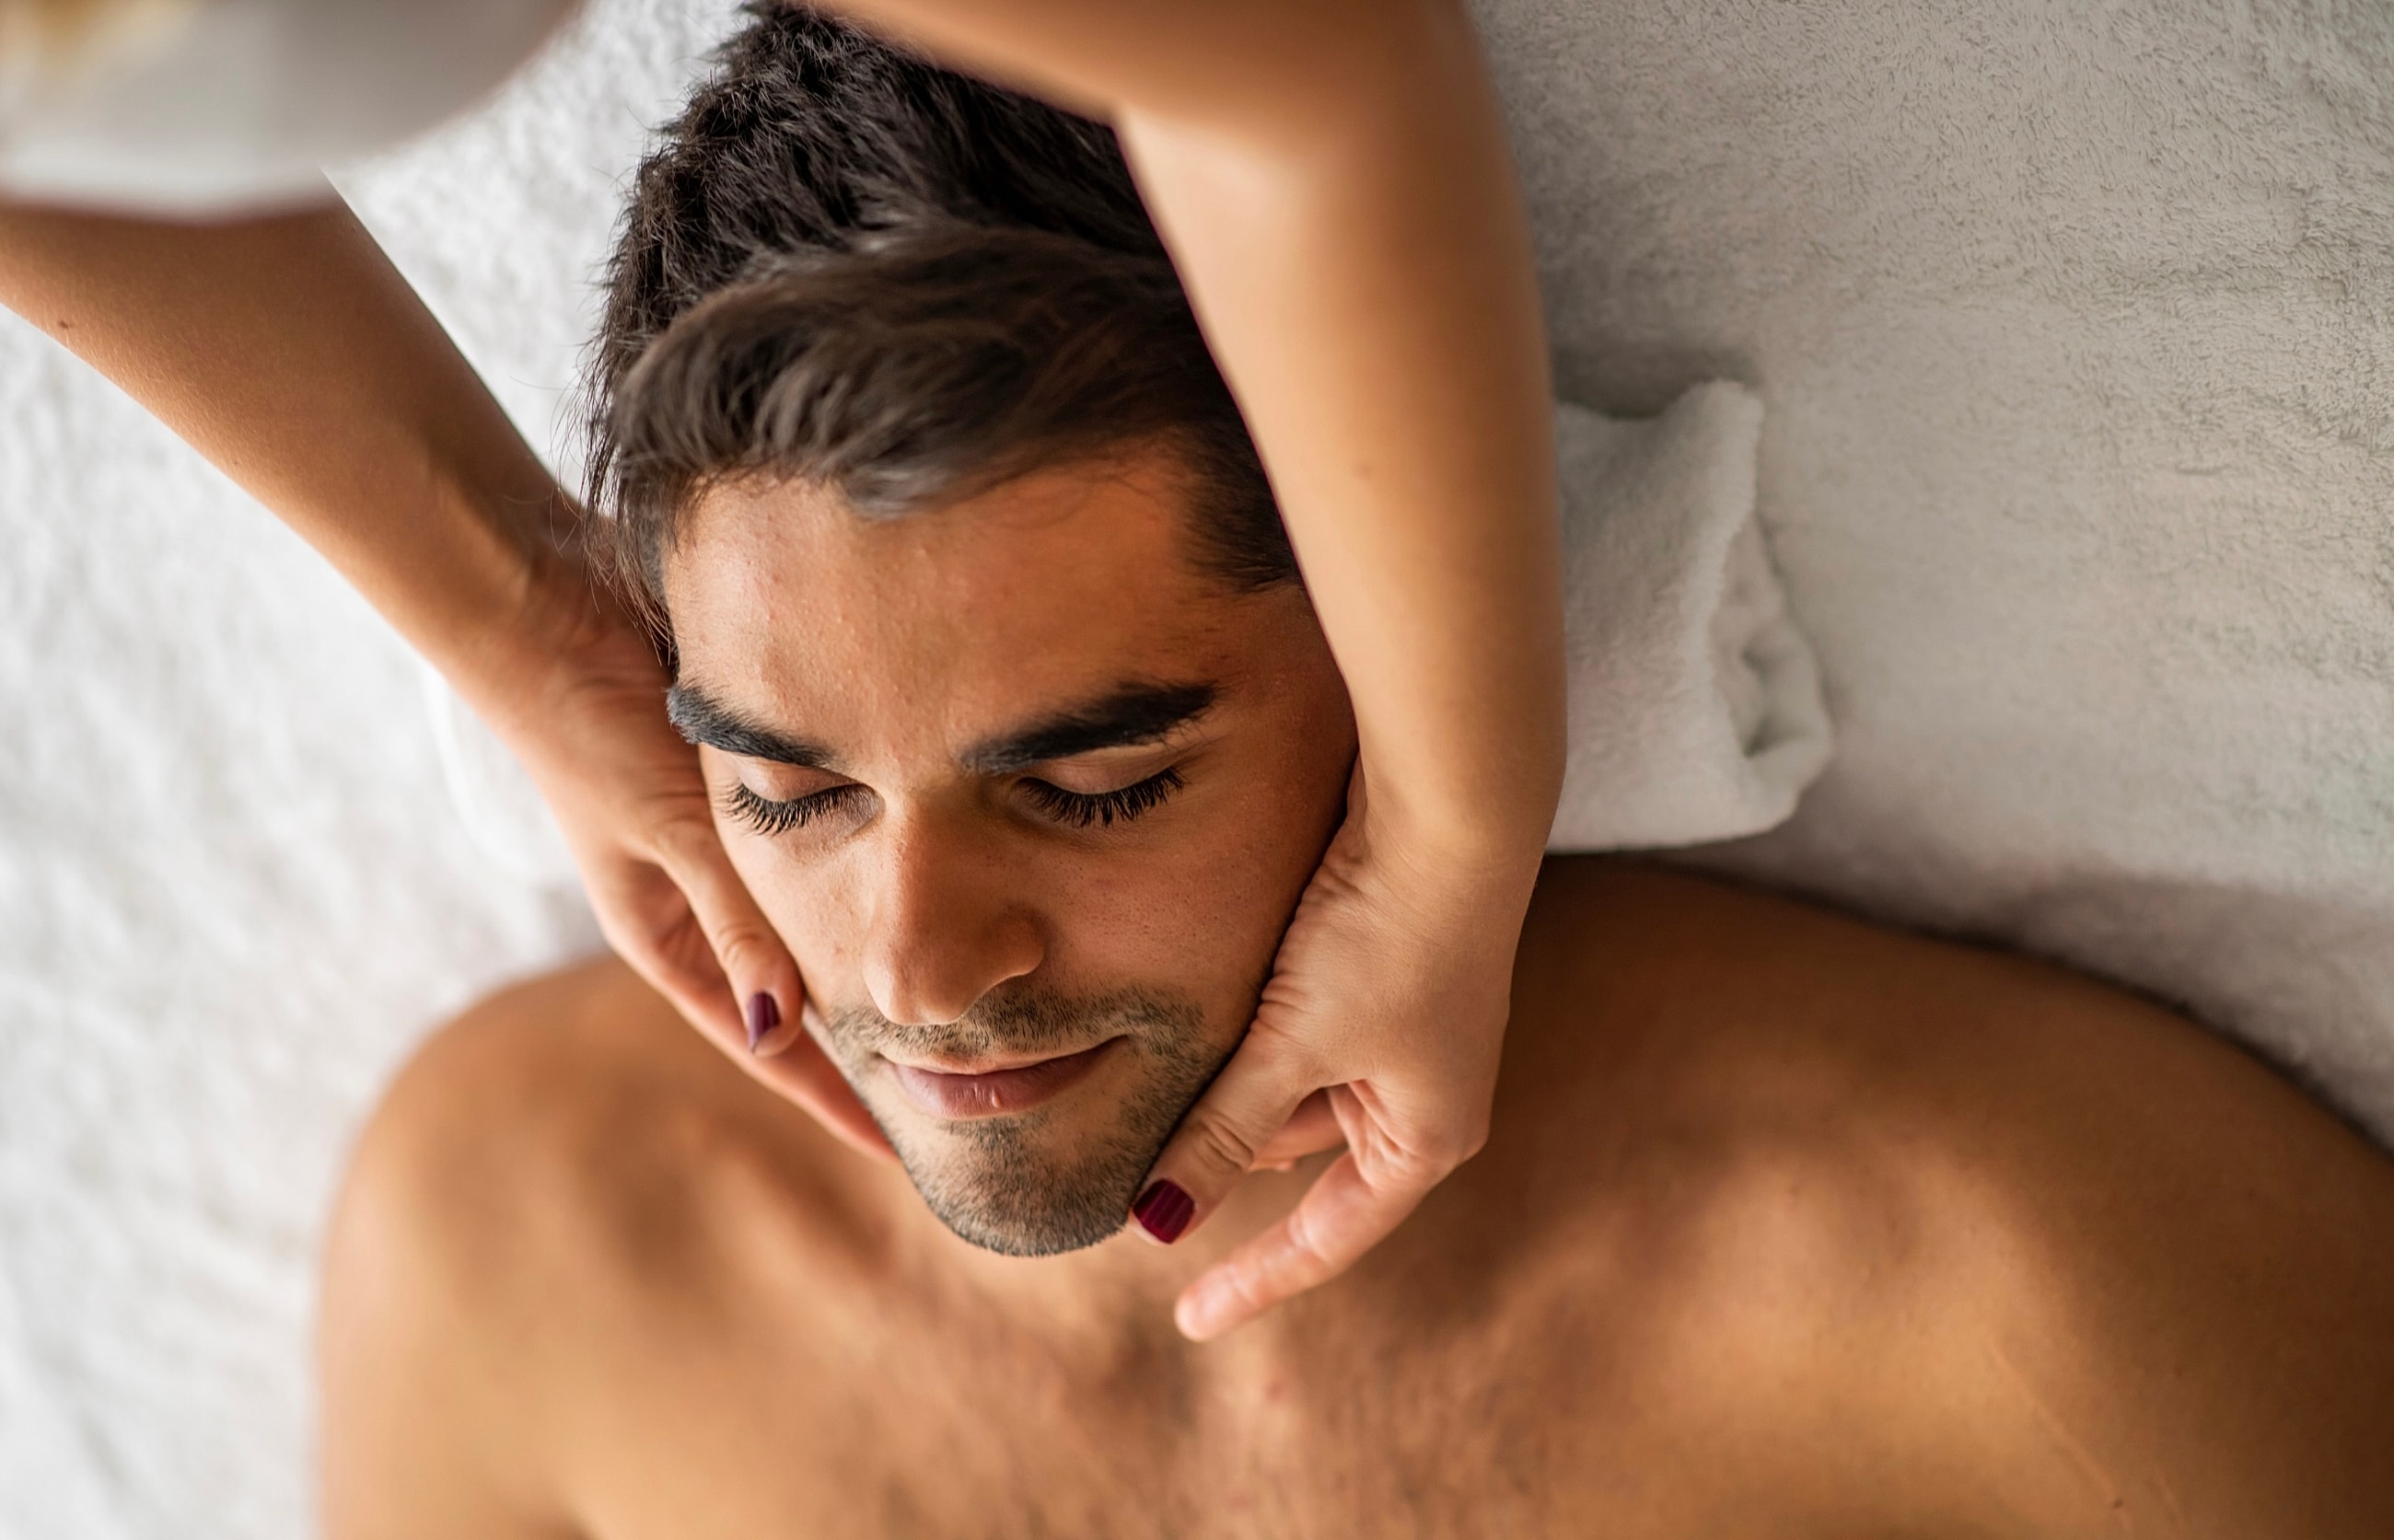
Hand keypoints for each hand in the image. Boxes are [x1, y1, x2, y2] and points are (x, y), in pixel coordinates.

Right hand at [491, 568, 893, 1161]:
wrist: (544, 607)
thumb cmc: (590, 727)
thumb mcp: (669, 831)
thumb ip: (732, 921)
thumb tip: (784, 1033)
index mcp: (664, 934)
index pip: (766, 1042)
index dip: (830, 1096)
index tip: (897, 1150)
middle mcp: (695, 900)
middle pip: (793, 997)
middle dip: (861, 1046)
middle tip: (947, 1086)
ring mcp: (719, 844)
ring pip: (810, 928)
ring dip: (866, 965)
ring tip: (950, 1005)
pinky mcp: (741, 786)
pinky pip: (813, 852)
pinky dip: (859, 880)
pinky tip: (914, 886)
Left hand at [1131, 760, 1538, 1339]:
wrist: (1449, 806)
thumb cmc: (1386, 934)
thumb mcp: (1293, 1042)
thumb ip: (1223, 1132)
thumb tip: (1157, 1224)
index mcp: (1427, 1137)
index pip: (1326, 1238)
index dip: (1254, 1279)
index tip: (1189, 1319)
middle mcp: (1428, 1098)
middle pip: (1300, 1157)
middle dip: (1226, 1149)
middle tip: (1137, 1149)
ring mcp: (1412, 1037)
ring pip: (1293, 1088)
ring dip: (1234, 1080)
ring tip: (1165, 1060)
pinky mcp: (1387, 976)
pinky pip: (1302, 1034)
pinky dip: (1251, 1032)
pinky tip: (1207, 1004)